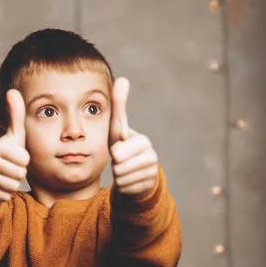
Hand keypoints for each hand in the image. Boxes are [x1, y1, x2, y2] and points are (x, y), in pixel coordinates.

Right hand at [0, 89, 30, 201]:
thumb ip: (15, 115)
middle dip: (19, 173)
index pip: (25, 159)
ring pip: (13, 186)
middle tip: (10, 168)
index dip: (24, 160)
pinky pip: (6, 196)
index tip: (15, 157)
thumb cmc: (4, 154)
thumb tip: (12, 90)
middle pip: (20, 173)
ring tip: (4, 177)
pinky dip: (5, 193)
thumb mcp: (12, 135)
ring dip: (13, 183)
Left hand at [109, 77, 158, 198]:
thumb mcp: (117, 128)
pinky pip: (125, 188)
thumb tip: (122, 78)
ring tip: (125, 170)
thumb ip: (119, 105)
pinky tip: (129, 179)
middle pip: (118, 166)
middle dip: (115, 166)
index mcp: (143, 141)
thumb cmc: (123, 148)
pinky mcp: (149, 186)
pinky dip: (123, 186)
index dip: (114, 153)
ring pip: (121, 178)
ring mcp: (151, 172)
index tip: (121, 150)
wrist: (134, 173)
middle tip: (121, 162)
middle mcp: (151, 156)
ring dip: (119, 176)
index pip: (117, 153)